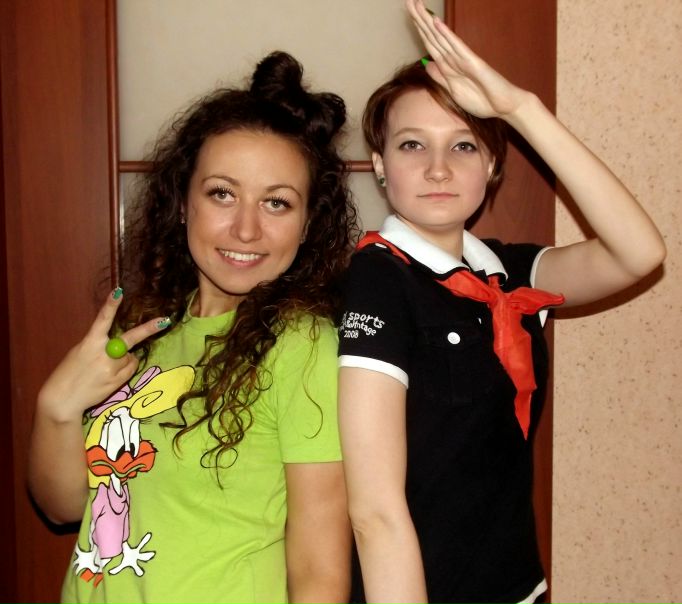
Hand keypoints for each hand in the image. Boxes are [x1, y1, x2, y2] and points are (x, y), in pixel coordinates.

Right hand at [37, 289, 170, 421]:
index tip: (119, 291)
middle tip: (165, 321)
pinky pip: (131, 369)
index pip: (102, 320)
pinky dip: (127, 367)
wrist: (63, 399)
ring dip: (125, 358)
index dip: (111, 305)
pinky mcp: (117, 381)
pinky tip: (112, 373)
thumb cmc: (70, 372)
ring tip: (106, 367)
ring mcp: (111, 368)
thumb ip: (99, 345)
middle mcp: (103, 354)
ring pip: (130, 357)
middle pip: (130, 339)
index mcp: (89, 342)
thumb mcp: (80, 352)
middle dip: (148, 329)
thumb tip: (122, 346)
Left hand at [406, 0, 529, 118]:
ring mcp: (462, 58)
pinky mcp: (472, 62)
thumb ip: (441, 77)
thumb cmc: (481, 100)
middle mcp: (453, 58)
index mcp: (448, 65)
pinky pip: (456, 46)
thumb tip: (428, 64)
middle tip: (408, 1)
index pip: (430, 43)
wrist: (503, 106)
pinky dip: (446, 34)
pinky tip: (436, 23)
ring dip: (428, 21)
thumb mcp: (453, 91)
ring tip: (416, 4)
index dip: (419, 29)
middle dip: (419, 19)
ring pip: (440, 37)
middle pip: (432, 35)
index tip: (409, 14)